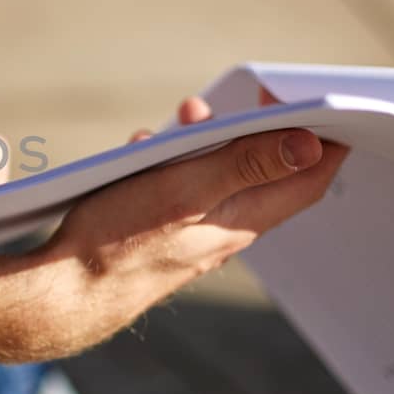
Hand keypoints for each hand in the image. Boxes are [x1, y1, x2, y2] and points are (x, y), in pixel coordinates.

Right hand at [27, 105, 346, 357]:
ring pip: (223, 179)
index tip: (324, 105)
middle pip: (269, 174)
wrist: (66, 294)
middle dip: (262, 129)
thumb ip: (246, 164)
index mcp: (244, 220)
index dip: (327, 141)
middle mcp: (228, 230)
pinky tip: (145, 150)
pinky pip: (186, 190)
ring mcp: (196, 234)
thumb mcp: (186, 189)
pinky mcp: (165, 235)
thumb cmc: (120, 242)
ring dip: (214, 141)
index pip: (309, 179)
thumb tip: (310, 145)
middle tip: (252, 99)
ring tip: (188, 115)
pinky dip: (177, 162)